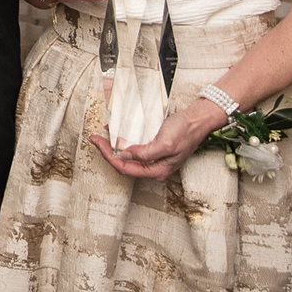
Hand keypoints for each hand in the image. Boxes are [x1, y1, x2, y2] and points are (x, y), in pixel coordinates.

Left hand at [90, 103, 217, 180]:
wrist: (197, 121)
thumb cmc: (185, 132)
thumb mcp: (165, 143)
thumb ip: (145, 153)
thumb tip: (125, 156)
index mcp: (156, 171)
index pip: (124, 168)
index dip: (108, 156)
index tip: (98, 144)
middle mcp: (153, 168)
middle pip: (123, 164)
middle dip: (107, 152)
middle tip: (95, 139)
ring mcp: (153, 159)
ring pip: (126, 157)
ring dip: (112, 147)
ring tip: (100, 138)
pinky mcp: (152, 150)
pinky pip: (132, 149)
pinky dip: (121, 142)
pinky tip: (114, 134)